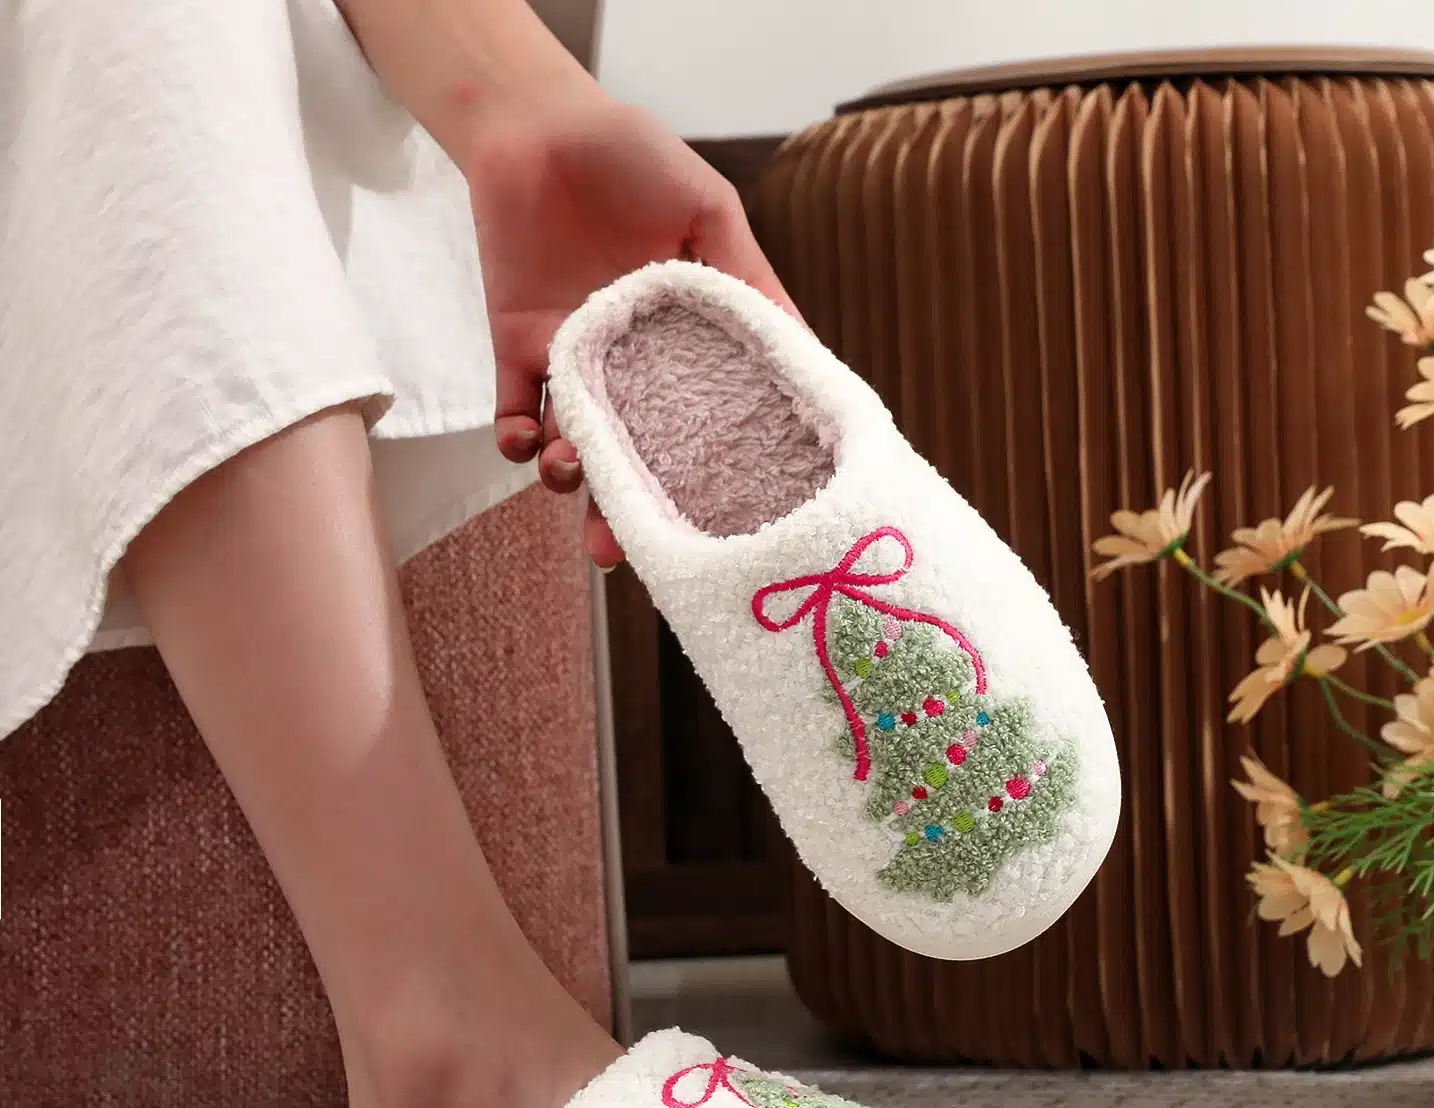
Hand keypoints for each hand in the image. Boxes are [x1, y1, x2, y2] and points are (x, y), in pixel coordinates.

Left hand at [467, 94, 799, 567]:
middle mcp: (635, 369)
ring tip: (571, 476)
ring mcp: (576, 364)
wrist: (540, 118)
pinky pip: (513, 411)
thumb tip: (807, 352)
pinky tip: (526, 442)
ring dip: (572, 477)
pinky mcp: (518, 349)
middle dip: (629, 511)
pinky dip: (515, 437)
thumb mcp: (709, 214)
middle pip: (637, 457)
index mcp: (686, 346)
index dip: (709, 478)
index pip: (705, 426)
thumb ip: (748, 283)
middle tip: (624, 551)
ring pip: (576, 446)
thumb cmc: (634, 156)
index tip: (721, 525)